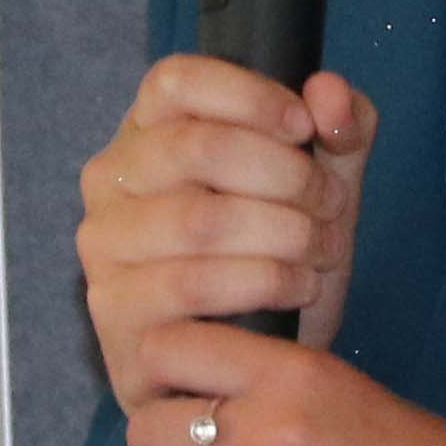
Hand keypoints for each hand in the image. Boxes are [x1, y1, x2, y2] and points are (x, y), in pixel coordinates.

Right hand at [76, 57, 377, 400]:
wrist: (256, 365)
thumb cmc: (278, 259)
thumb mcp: (324, 186)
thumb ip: (341, 129)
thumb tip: (330, 92)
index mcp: (149, 133)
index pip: (175, 81)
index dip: (250, 95)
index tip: (305, 128)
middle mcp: (110, 183)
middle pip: (197, 148)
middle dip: (286, 175)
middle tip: (331, 204)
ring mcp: (104, 251)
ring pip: (199, 220)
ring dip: (284, 233)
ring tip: (323, 250)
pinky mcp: (114, 316)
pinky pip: (193, 285)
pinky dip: (265, 281)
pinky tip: (299, 288)